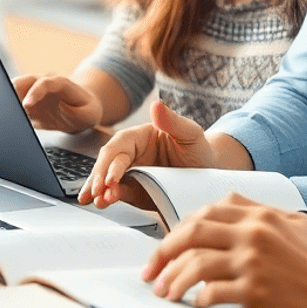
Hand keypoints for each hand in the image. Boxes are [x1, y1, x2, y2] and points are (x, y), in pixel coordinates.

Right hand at [13, 73, 102, 131]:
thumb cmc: (87, 110)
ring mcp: (34, 95)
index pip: (44, 83)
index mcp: (60, 84)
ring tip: (4, 117)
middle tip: (6, 106)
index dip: (34, 92)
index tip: (27, 105)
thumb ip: (79, 112)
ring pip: (14, 92)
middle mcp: (44, 86)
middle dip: (12, 91)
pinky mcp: (28, 107)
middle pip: (23, 81)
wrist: (82, 112)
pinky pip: (15, 107)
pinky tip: (8, 124)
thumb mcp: (90, 114)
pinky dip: (9, 113)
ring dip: (8, 102)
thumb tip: (62, 108)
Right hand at [79, 100, 216, 206]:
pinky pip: (120, 193)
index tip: (110, 178)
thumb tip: (156, 105)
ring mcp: (133, 173)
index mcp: (140, 137)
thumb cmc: (199, 149)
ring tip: (97, 201)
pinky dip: (110, 198)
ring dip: (100, 190)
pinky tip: (105, 202)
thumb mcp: (191, 133)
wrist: (210, 173)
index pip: (119, 147)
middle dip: (99, 177)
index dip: (111, 162)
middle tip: (96, 192)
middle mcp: (132, 154)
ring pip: (109, 179)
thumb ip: (173, 121)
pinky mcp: (136, 190)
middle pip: (108, 163)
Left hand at [142, 193, 306, 307]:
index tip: (166, 246)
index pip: (206, 211)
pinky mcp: (255, 291)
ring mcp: (253, 262)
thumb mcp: (293, 224)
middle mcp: (253, 233)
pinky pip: (212, 293)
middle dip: (164, 251)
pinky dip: (198, 299)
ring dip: (173, 279)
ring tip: (164, 292)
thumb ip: (260, 212)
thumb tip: (228, 206)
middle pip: (193, 232)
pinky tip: (195, 304)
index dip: (179, 228)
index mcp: (260, 214)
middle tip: (152, 270)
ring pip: (196, 264)